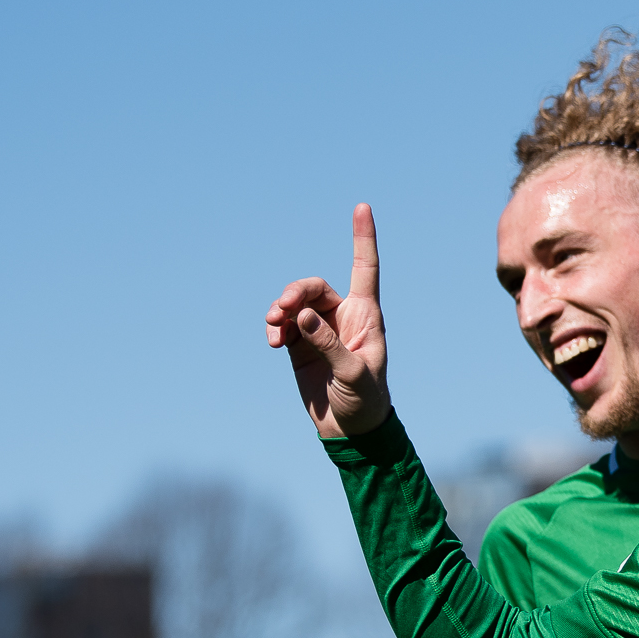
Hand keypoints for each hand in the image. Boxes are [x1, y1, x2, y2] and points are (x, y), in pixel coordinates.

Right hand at [264, 204, 391, 437]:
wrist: (350, 430)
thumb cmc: (365, 401)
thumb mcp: (352, 374)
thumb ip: (328, 345)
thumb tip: (301, 316)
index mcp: (366, 316)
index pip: (365, 269)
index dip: (363, 238)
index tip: (362, 207)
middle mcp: (342, 317)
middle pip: (315, 286)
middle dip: (295, 292)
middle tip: (282, 309)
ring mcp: (319, 330)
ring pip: (295, 304)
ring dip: (281, 309)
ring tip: (273, 326)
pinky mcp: (300, 346)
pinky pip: (284, 324)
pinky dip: (275, 327)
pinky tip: (273, 340)